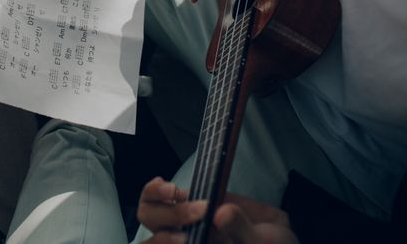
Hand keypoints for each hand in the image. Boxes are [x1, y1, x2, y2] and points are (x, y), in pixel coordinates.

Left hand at [138, 177, 297, 243]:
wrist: (275, 236)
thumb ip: (241, 232)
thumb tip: (220, 215)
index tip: (186, 238)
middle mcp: (186, 242)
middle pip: (153, 240)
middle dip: (171, 219)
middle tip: (200, 211)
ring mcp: (183, 224)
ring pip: (149, 215)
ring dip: (157, 201)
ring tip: (175, 191)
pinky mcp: (187, 202)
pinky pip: (158, 196)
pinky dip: (156, 190)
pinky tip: (166, 186)